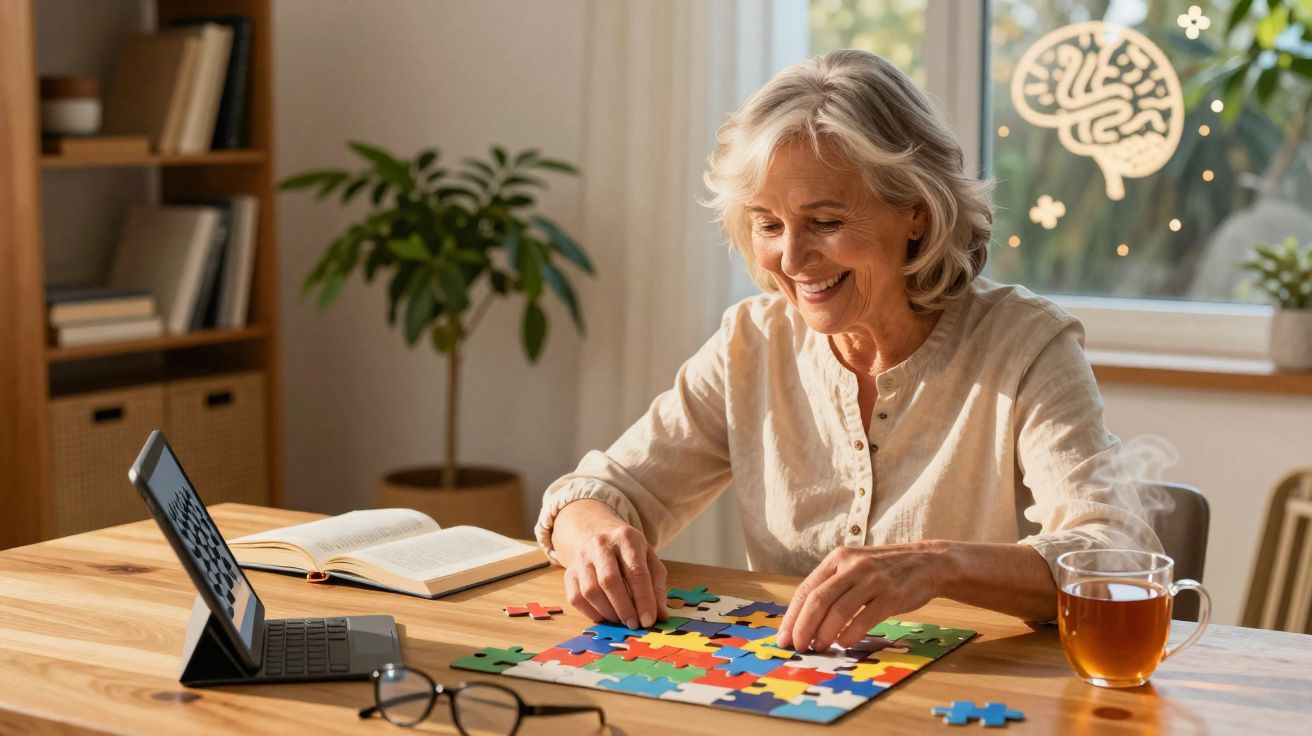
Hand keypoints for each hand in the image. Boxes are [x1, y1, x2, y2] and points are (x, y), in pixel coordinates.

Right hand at [552, 500, 667, 629]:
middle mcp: (600, 544)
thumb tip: (660, 615)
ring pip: (590, 591)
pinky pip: (576, 598)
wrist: (599, 536)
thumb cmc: (629, 553)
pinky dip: (592, 613)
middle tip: (634, 625)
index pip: (636, 572)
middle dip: (624, 608)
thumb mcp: (649, 561)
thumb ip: (657, 587)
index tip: (649, 620)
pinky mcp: (569, 572)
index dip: (643, 599)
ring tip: (621, 621)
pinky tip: (606, 616)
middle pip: (609, 581)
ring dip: (608, 612)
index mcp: (626, 538)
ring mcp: (581, 558)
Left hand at [776, 541, 949, 651]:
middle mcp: (852, 565)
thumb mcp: (854, 567)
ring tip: (818, 648)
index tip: (784, 638)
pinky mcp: (892, 594)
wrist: (928, 562)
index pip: (806, 589)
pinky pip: (866, 617)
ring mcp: (873, 579)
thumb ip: (832, 587)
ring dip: (825, 633)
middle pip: (818, 599)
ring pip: (839, 609)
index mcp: (838, 559)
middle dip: (804, 627)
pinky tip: (844, 644)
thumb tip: (803, 620)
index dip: (792, 616)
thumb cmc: (884, 571)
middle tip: (798, 647)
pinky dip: (851, 633)